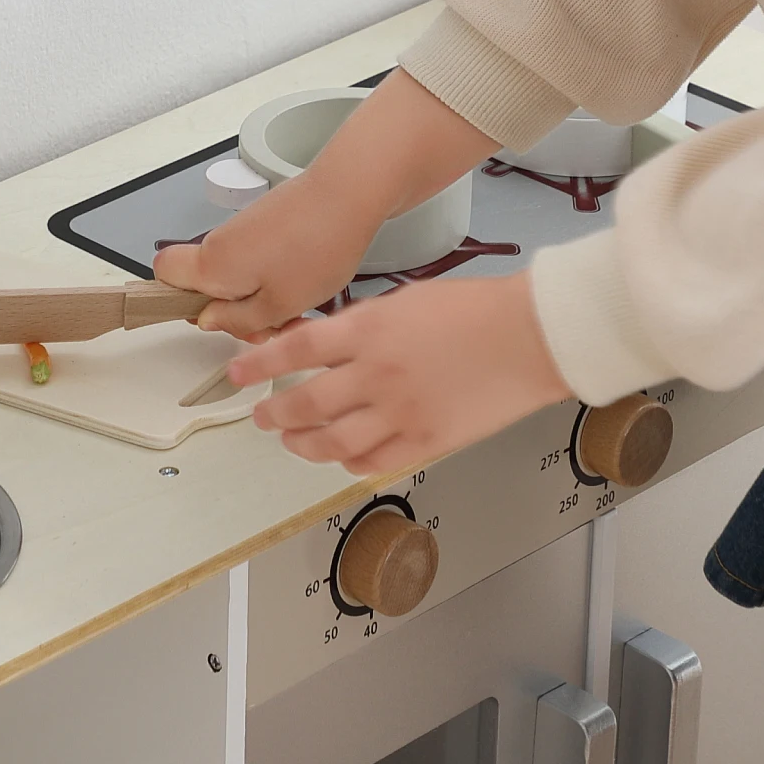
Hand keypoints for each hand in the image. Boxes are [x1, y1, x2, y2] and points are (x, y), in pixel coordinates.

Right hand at [153, 71, 497, 341]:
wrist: (350, 194)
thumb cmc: (317, 247)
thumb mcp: (279, 306)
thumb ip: (238, 319)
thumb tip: (209, 320)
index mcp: (213, 264)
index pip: (164, 274)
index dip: (178, 300)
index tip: (214, 320)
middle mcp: (222, 240)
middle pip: (206, 281)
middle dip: (232, 310)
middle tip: (266, 326)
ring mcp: (246, 227)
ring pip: (236, 272)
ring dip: (259, 297)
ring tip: (297, 309)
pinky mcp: (269, 220)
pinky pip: (259, 257)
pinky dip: (276, 276)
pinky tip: (306, 287)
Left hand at [228, 273, 568, 475]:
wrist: (528, 337)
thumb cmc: (472, 308)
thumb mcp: (405, 301)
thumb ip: (362, 327)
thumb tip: (327, 348)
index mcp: (368, 329)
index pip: (295, 349)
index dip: (259, 362)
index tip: (235, 372)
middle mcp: (374, 374)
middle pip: (305, 404)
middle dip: (275, 413)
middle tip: (261, 417)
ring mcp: (399, 412)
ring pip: (332, 442)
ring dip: (303, 444)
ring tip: (290, 441)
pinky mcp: (424, 442)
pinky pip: (371, 461)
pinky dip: (348, 462)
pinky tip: (340, 457)